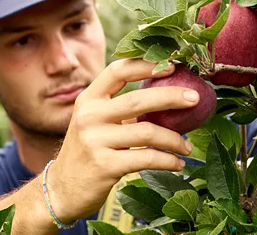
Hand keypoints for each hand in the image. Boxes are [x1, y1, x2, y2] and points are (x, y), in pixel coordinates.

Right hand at [45, 59, 196, 222]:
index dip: (145, 65)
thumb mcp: (96, 123)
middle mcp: (89, 116)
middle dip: (172, 97)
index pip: (118, 71)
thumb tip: (168, 95)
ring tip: (187, 146)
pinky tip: (177, 163)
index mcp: (88, 99)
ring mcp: (95, 140)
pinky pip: (146, 157)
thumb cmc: (88, 152)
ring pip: (147, 132)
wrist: (62, 190)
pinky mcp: (104, 165)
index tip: (172, 66)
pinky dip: (167, 160)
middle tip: (195, 98)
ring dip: (174, 139)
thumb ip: (121, 108)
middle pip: (138, 99)